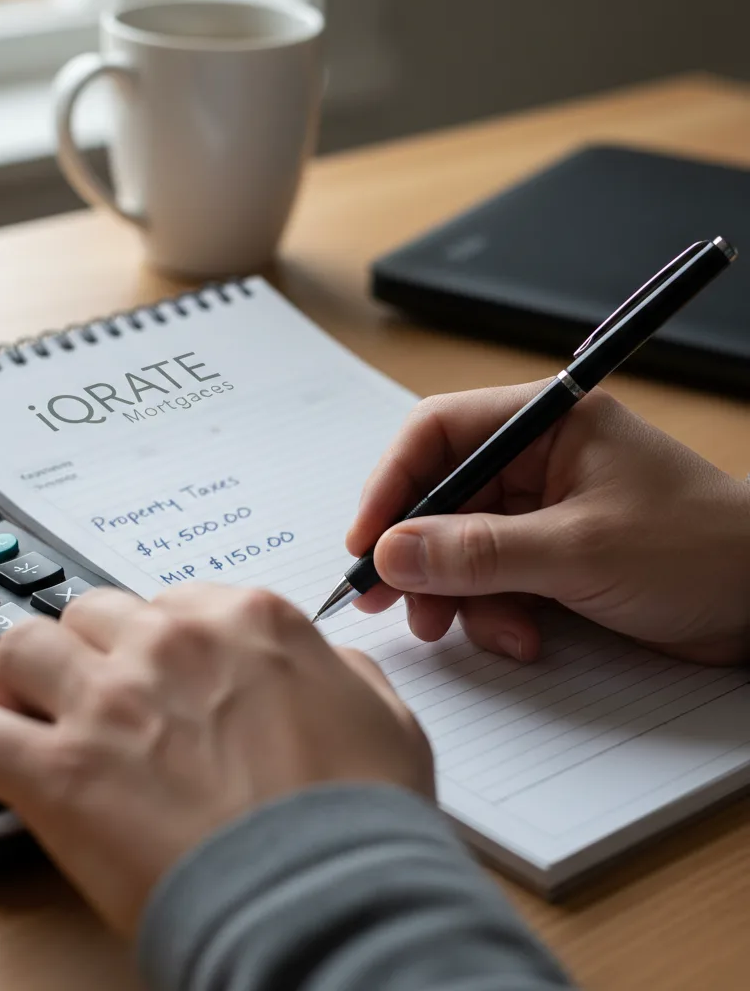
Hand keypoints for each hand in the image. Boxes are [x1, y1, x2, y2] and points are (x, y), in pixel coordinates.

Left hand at [0, 584, 432, 933]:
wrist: (328, 901)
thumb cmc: (361, 819)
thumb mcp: (385, 717)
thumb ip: (341, 669)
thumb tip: (322, 663)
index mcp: (245, 620)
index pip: (169, 600)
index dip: (157, 643)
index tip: (156, 677)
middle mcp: (170, 643)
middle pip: (91, 612)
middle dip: (93, 653)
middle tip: (100, 700)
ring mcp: (109, 701)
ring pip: (22, 647)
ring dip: (25, 681)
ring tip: (37, 717)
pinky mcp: (60, 774)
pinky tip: (7, 770)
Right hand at [347, 381, 749, 664]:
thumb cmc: (697, 549)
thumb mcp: (579, 550)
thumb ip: (479, 552)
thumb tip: (392, 553)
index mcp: (545, 423)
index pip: (437, 433)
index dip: (392, 484)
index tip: (366, 541)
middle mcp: (535, 460)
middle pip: (439, 495)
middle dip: (415, 552)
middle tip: (387, 600)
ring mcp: (540, 511)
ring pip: (458, 546)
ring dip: (453, 593)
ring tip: (462, 630)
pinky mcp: (548, 557)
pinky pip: (489, 579)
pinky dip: (491, 613)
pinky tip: (522, 639)